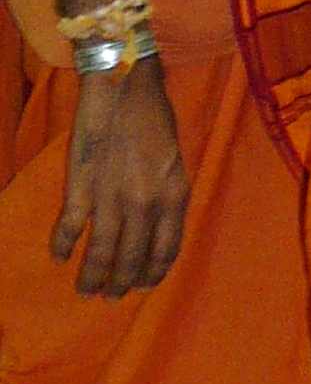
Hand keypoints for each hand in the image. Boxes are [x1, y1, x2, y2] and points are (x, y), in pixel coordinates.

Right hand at [53, 65, 186, 296]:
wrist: (124, 86)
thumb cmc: (155, 118)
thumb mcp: (177, 160)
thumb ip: (169, 195)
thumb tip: (158, 228)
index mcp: (174, 196)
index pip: (166, 249)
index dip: (154, 273)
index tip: (144, 285)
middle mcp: (144, 204)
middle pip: (133, 257)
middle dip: (122, 283)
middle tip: (112, 297)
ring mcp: (111, 198)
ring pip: (102, 251)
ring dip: (93, 276)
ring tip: (87, 292)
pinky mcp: (81, 187)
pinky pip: (70, 226)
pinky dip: (63, 245)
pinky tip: (59, 258)